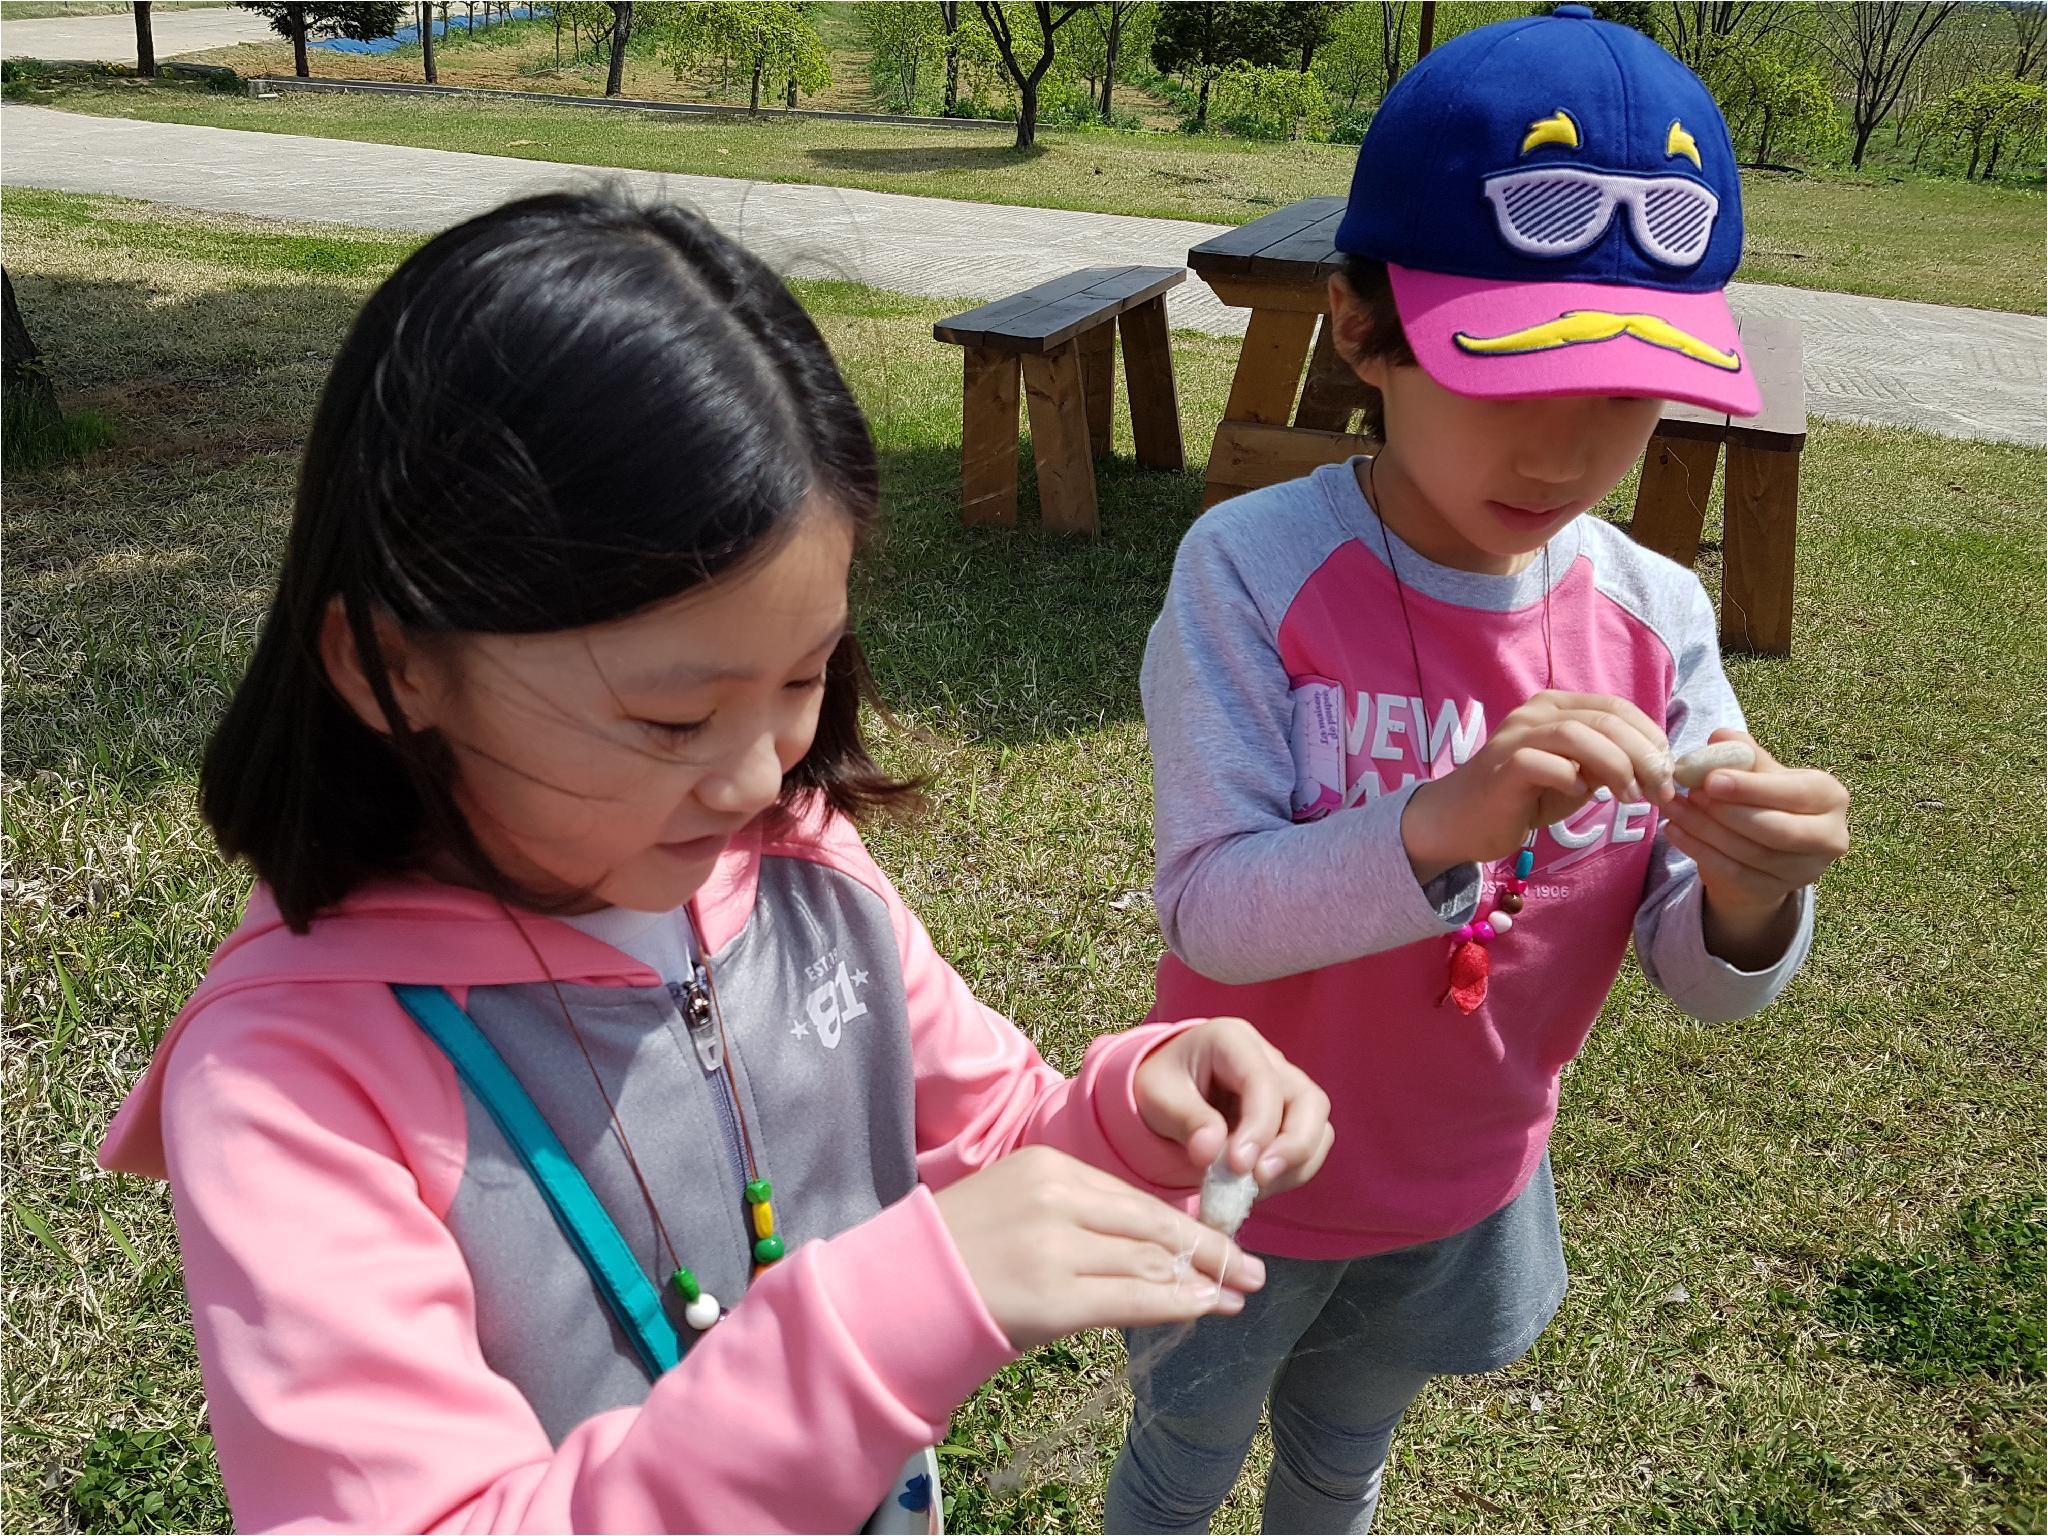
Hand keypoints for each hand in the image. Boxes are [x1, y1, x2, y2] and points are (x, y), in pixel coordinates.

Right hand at [932, 1146, 1262, 1350]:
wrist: (898, 1292)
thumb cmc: (956, 1253)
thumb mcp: (1016, 1206)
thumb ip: (1074, 1213)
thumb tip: (1146, 1243)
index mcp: (1047, 1164)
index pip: (1131, 1195)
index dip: (1181, 1221)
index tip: (1216, 1238)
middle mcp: (1057, 1198)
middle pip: (1151, 1222)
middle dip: (1208, 1247)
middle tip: (1251, 1267)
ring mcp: (1056, 1247)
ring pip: (1148, 1260)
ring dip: (1201, 1280)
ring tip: (1236, 1293)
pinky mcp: (1054, 1298)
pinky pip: (1132, 1298)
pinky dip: (1177, 1302)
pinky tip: (1207, 1307)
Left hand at [1133, 1018, 1333, 1195]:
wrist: (1168, 1092)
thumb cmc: (1163, 1085)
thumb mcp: (1158, 1097)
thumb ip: (1186, 1120)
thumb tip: (1211, 1152)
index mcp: (1232, 1040)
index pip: (1263, 1081)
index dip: (1259, 1126)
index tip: (1239, 1166)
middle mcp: (1270, 1058)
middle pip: (1308, 1100)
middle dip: (1293, 1146)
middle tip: (1259, 1180)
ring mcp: (1287, 1087)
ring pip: (1318, 1125)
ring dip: (1293, 1164)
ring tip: (1252, 1189)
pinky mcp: (1292, 1116)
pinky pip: (1310, 1146)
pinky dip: (1291, 1172)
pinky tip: (1256, 1187)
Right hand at [1401, 691, 1676, 880]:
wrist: (1459, 820)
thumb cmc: (1521, 797)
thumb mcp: (1575, 776)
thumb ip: (1607, 764)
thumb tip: (1654, 767)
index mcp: (1556, 705)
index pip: (1617, 708)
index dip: (1651, 737)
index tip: (1668, 772)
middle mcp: (1536, 712)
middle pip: (1605, 720)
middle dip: (1644, 756)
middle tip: (1660, 790)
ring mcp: (1516, 736)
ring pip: (1579, 735)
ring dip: (1616, 767)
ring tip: (1631, 797)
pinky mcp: (1502, 767)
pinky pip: (1545, 764)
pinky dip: (1571, 779)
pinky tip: (1580, 796)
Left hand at [1660, 728, 1848, 966]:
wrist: (1765, 850)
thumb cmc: (1766, 799)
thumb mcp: (1761, 773)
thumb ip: (1744, 755)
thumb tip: (1720, 737)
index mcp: (1830, 797)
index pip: (1794, 792)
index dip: (1752, 787)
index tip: (1711, 779)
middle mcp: (1829, 837)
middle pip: (1777, 830)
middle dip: (1728, 812)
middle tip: (1690, 794)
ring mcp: (1805, 870)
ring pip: (1750, 852)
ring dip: (1704, 829)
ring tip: (1674, 807)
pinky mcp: (1776, 890)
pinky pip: (1732, 872)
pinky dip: (1699, 850)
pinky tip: (1674, 830)